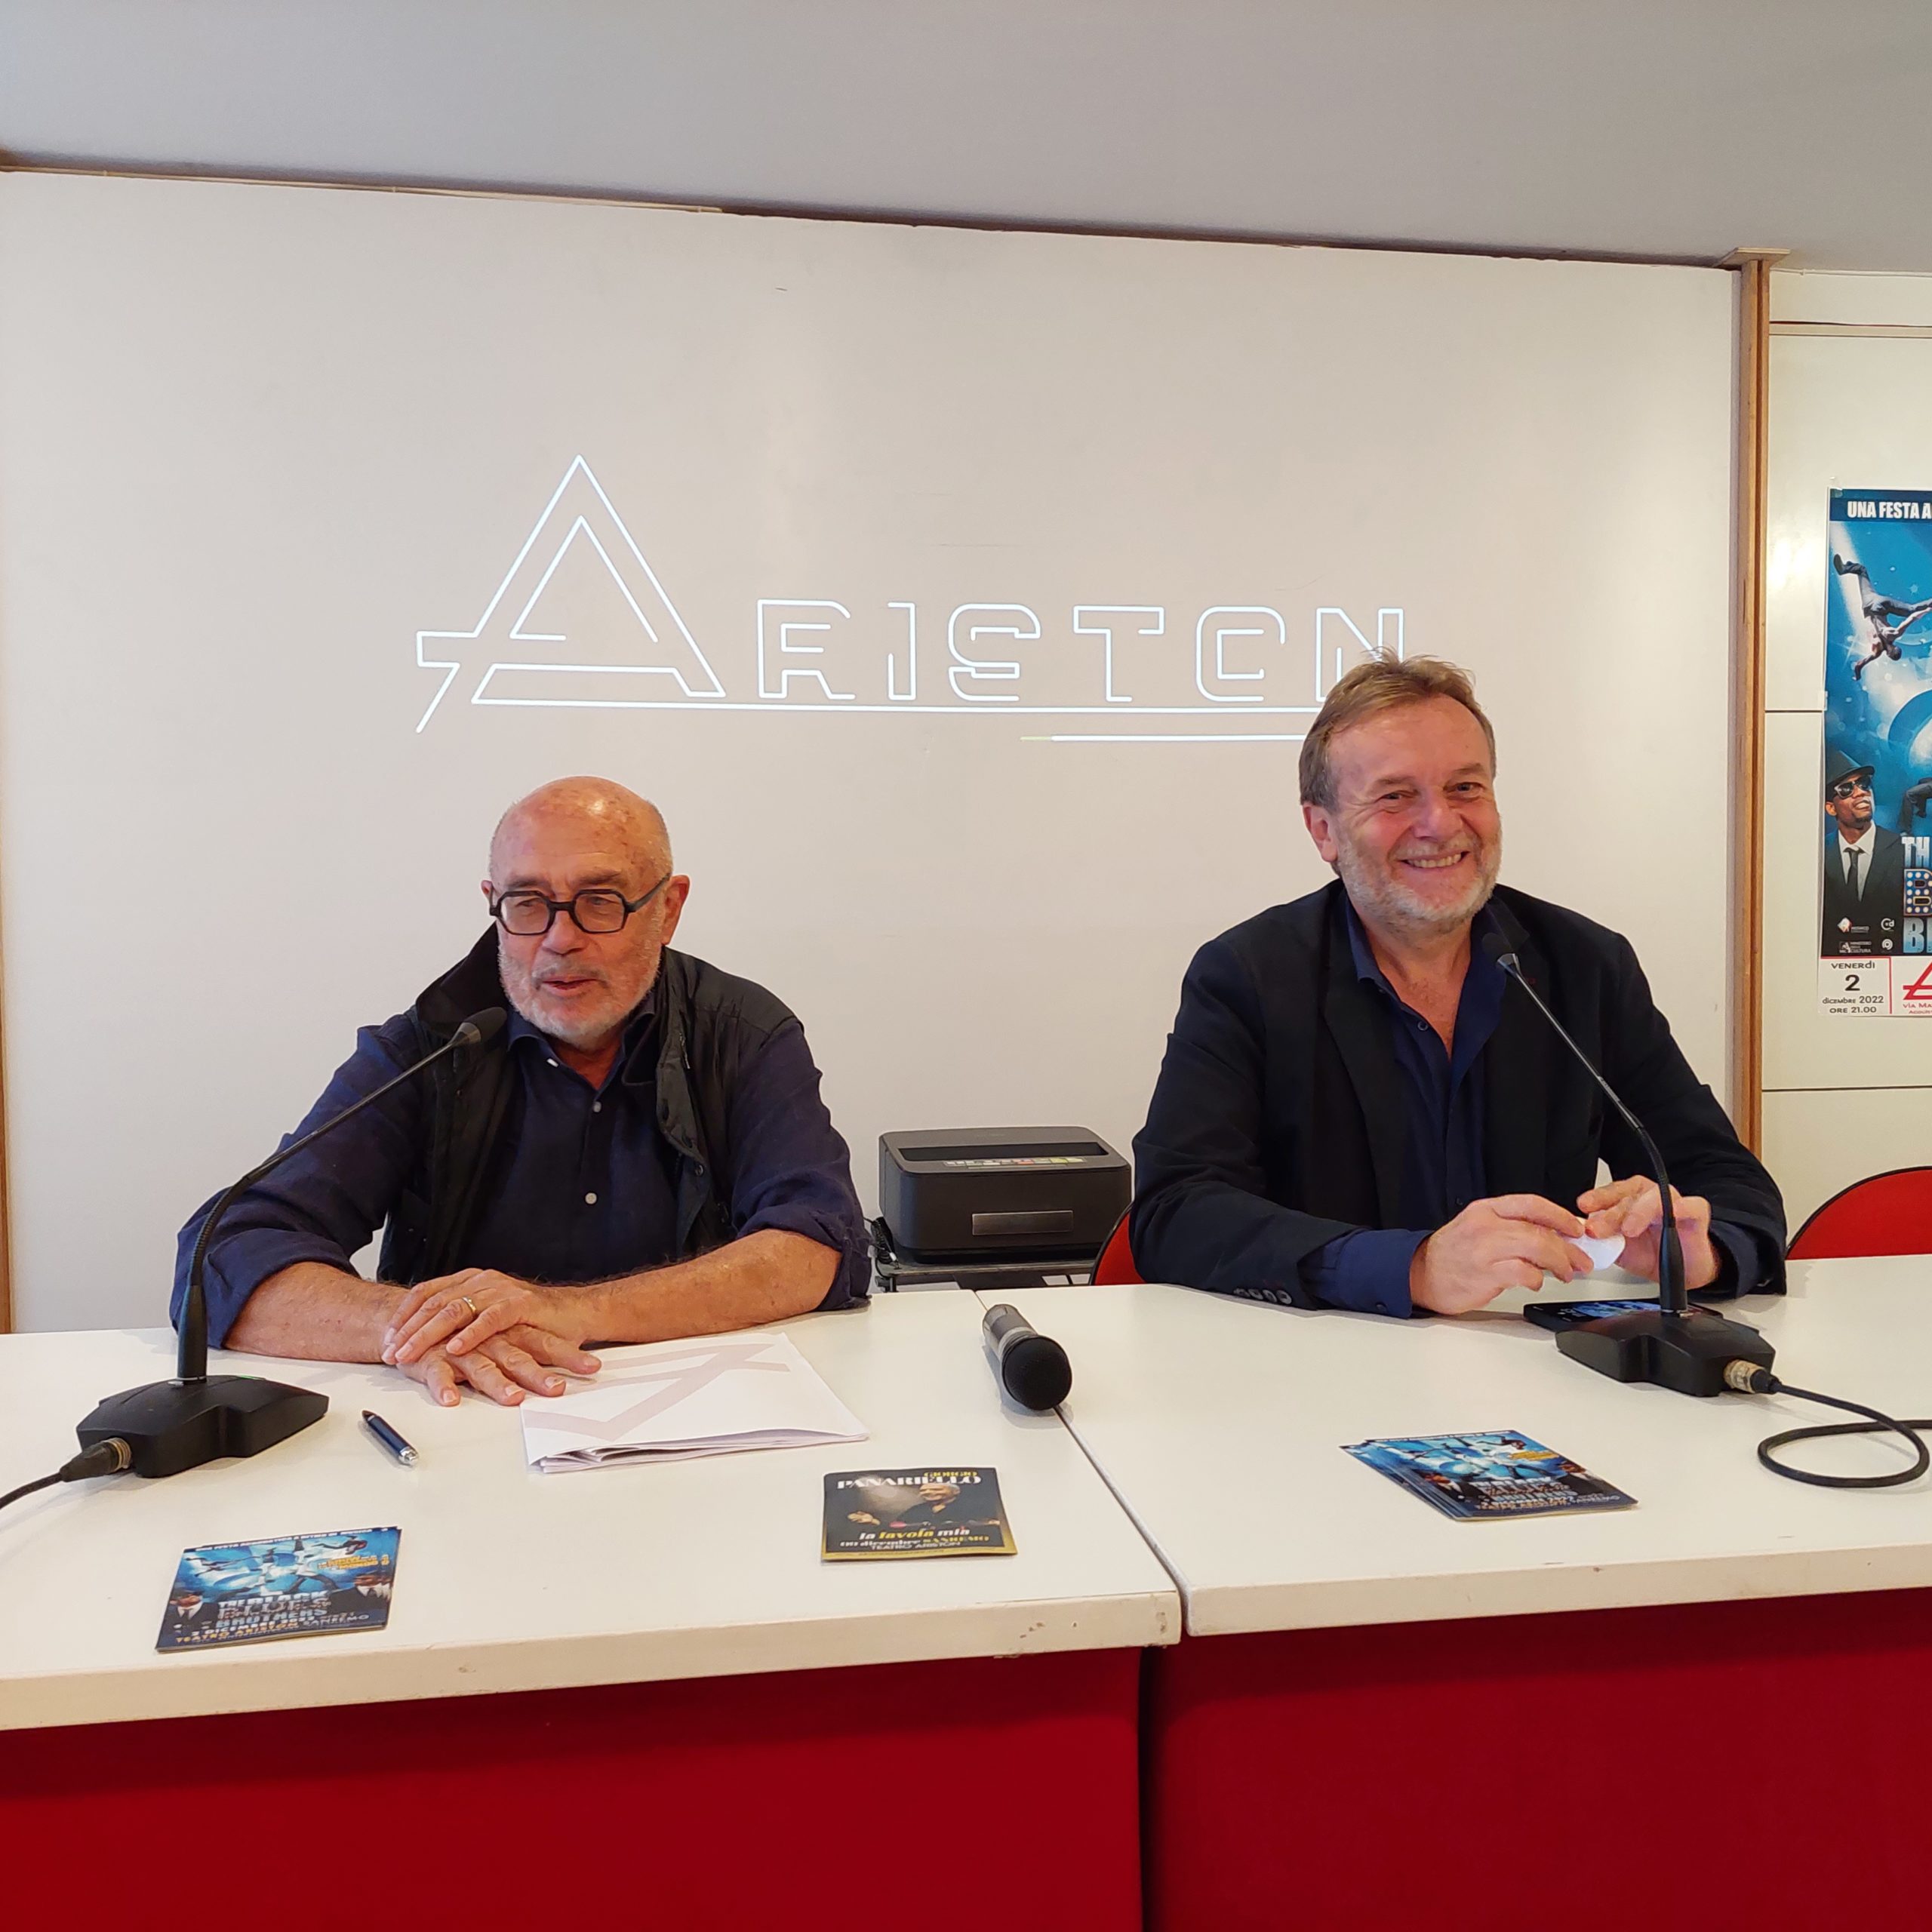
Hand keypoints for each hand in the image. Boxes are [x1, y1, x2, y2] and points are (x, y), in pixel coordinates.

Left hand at [383, 1269, 601, 1373]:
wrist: (575, 1314)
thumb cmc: (531, 1322)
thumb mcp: (487, 1319)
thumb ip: (461, 1321)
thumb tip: (424, 1337)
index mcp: (471, 1280)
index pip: (426, 1293)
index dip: (403, 1316)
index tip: (386, 1339)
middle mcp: (482, 1281)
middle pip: (434, 1302)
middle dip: (408, 1330)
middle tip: (390, 1353)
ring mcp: (501, 1290)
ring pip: (454, 1309)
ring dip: (428, 1335)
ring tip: (409, 1354)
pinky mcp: (521, 1304)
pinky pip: (489, 1319)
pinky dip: (469, 1335)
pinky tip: (453, 1348)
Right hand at [394, 1324, 599, 1406]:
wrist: (417, 1316)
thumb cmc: (466, 1334)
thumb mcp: (502, 1339)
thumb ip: (529, 1353)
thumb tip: (564, 1371)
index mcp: (509, 1331)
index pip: (544, 1342)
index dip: (568, 1354)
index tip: (592, 1367)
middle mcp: (489, 1338)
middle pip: (517, 1355)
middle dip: (538, 1373)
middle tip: (558, 1388)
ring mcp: (459, 1347)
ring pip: (481, 1364)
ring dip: (498, 1383)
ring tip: (514, 1398)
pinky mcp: (431, 1357)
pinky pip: (437, 1372)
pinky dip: (443, 1386)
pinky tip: (451, 1399)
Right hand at [1410, 1195, 1592, 1314]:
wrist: (1420, 1274)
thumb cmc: (1453, 1255)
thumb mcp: (1479, 1228)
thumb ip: (1512, 1228)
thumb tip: (1554, 1236)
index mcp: (1486, 1209)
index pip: (1532, 1204)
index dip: (1560, 1216)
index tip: (1577, 1229)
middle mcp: (1485, 1225)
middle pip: (1540, 1231)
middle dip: (1568, 1248)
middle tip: (1580, 1260)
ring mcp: (1484, 1249)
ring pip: (1537, 1250)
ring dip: (1560, 1263)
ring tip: (1566, 1273)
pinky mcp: (1485, 1274)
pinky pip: (1525, 1273)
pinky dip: (1537, 1279)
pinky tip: (1535, 1282)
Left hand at [1578, 1177, 1718, 1290]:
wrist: (1683, 1271)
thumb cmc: (1652, 1254)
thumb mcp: (1620, 1248)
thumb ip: (1602, 1239)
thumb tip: (1576, 1237)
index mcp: (1630, 1201)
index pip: (1612, 1192)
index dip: (1598, 1197)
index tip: (1583, 1206)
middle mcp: (1649, 1197)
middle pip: (1628, 1197)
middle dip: (1610, 1213)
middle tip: (1597, 1229)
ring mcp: (1673, 1203)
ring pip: (1654, 1198)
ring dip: (1638, 1212)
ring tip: (1627, 1230)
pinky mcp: (1695, 1213)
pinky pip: (1690, 1205)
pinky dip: (1680, 1208)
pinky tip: (1669, 1215)